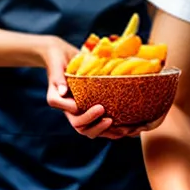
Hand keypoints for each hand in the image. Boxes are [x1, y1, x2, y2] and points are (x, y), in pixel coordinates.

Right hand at [41, 36, 160, 138]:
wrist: (63, 56)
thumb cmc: (58, 58)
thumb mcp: (56, 64)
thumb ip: (57, 77)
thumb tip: (63, 91)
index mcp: (59, 102)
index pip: (72, 116)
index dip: (87, 116)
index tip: (100, 108)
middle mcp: (69, 110)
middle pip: (83, 128)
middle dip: (98, 127)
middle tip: (111, 120)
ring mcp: (81, 111)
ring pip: (94, 130)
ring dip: (111, 133)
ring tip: (126, 129)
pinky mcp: (91, 109)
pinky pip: (103, 123)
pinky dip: (117, 128)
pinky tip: (133, 128)